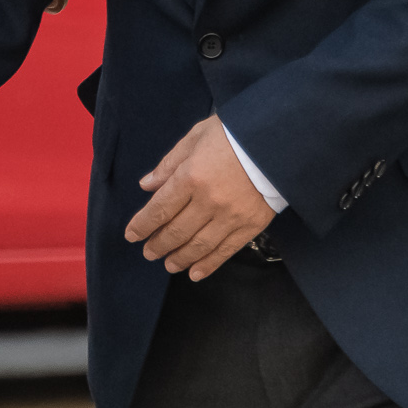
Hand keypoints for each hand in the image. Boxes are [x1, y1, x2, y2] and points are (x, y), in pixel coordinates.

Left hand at [125, 116, 275, 281]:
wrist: (275, 141)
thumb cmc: (232, 134)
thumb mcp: (196, 137)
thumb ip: (170, 164)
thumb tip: (147, 185)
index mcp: (191, 176)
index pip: (160, 208)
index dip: (143, 225)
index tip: (132, 235)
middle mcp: (208, 201)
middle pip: (177, 231)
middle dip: (159, 244)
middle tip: (149, 252)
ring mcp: (230, 216)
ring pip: (199, 245)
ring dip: (180, 258)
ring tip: (169, 264)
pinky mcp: (250, 225)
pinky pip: (225, 251)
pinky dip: (208, 264)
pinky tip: (195, 272)